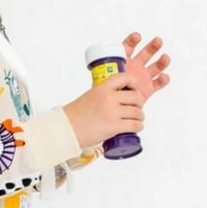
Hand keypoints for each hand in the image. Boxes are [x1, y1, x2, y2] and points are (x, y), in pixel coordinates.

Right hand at [63, 32, 170, 150]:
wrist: (66, 129)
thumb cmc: (74, 116)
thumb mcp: (90, 97)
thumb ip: (103, 95)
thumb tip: (115, 98)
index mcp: (102, 88)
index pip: (125, 78)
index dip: (134, 83)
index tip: (134, 89)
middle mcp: (109, 98)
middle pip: (135, 97)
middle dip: (139, 104)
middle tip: (136, 108)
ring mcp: (112, 112)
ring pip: (137, 112)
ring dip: (140, 117)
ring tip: (137, 120)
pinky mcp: (114, 126)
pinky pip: (134, 125)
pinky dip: (139, 126)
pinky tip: (137, 127)